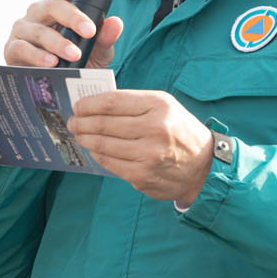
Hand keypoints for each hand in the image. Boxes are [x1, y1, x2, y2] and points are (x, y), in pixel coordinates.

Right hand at [4, 0, 125, 69]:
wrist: (59, 92)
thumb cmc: (78, 65)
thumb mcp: (98, 53)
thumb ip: (105, 38)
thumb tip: (116, 23)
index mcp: (62, 4)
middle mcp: (40, 12)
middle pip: (54, 4)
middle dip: (73, 17)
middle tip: (90, 32)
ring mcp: (24, 29)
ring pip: (40, 30)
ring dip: (58, 42)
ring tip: (74, 54)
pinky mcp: (12, 49)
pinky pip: (22, 48)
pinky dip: (38, 55)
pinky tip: (51, 63)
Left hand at [68, 90, 213, 206]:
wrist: (203, 166)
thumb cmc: (179, 131)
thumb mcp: (164, 106)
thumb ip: (133, 104)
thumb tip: (95, 105)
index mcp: (158, 105)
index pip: (111, 102)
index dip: (88, 104)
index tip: (78, 106)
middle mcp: (154, 128)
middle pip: (103, 124)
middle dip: (81, 123)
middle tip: (73, 122)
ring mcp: (148, 154)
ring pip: (103, 145)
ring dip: (85, 139)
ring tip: (80, 135)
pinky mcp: (143, 175)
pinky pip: (110, 163)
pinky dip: (98, 155)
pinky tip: (95, 150)